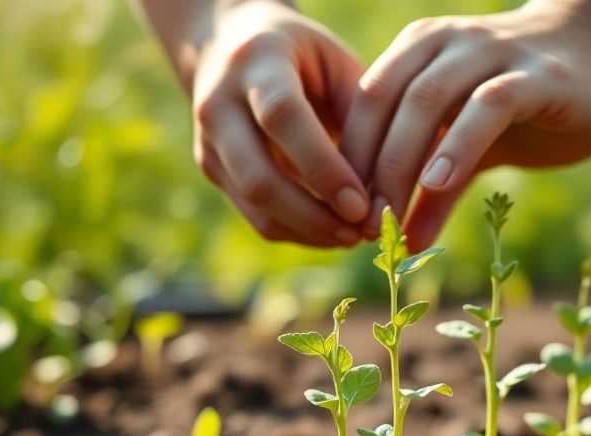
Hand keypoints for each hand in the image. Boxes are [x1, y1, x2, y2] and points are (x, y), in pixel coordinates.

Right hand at [191, 1, 368, 246]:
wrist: (227, 46)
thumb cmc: (302, 55)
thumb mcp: (335, 62)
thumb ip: (358, 113)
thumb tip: (381, 185)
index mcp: (255, 61)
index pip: (283, 118)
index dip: (323, 167)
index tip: (362, 205)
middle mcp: (219, 104)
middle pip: (258, 177)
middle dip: (314, 216)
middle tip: (362, 232)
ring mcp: (209, 142)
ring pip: (256, 206)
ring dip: (309, 231)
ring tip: (353, 236)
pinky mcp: (212, 171)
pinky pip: (256, 216)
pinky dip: (298, 232)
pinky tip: (332, 232)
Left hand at [342, 1, 590, 251]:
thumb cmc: (531, 103)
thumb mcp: (474, 146)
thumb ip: (440, 188)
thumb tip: (408, 244)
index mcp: (420, 51)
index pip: (366, 103)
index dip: (346, 160)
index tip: (342, 216)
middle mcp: (447, 44)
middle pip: (387, 104)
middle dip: (367, 170)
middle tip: (361, 228)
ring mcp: (492, 53)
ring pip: (427, 102)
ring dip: (401, 164)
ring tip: (388, 219)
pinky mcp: (537, 76)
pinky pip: (487, 105)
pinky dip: (458, 146)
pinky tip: (439, 184)